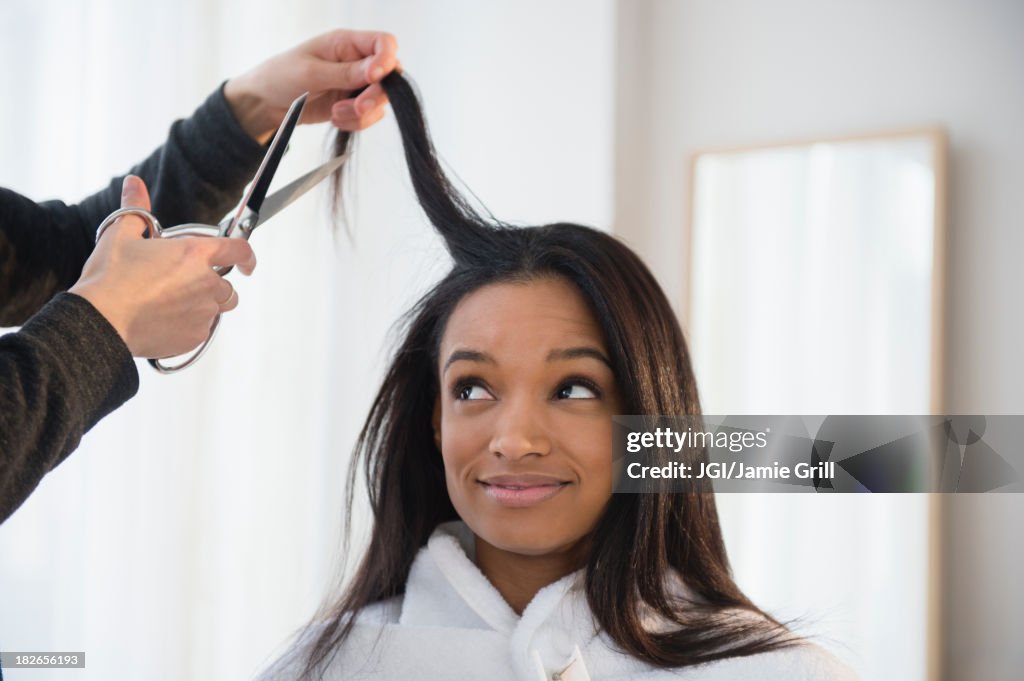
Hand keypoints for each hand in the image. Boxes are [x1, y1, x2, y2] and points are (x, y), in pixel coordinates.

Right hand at [70, 176, 256, 358]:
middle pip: (227, 285)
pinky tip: (165, 320)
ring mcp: (203, 312)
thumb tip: (134, 184)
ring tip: (172, 304)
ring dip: (204, 305)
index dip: (246, 256)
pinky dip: (190, 326)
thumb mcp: (120, 235)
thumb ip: (136, 208)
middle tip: (182, 286)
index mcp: (195, 254)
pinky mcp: (195, 336)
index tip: (246, 264)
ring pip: (217, 308)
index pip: (238, 250)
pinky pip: (202, 329)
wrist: (100, 321)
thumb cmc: (109, 279)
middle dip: (211, 284)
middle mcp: (206, 283)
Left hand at [224, 29, 399, 142]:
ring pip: (380, 101)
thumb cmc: (280, 77)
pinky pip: (369, 117)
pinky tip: (336, 120)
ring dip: (362, 113)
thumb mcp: (312, 73)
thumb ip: (346, 73)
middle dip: (374, 96)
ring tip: (336, 114)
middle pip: (389, 77)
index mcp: (346, 43)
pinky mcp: (352, 104)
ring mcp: (355, 84)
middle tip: (356, 107)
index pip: (384, 44)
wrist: (265, 104)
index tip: (373, 78)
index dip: (387, 60)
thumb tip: (378, 71)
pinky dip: (355, 123)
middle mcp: (356, 61)